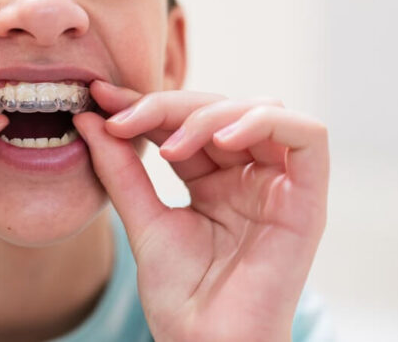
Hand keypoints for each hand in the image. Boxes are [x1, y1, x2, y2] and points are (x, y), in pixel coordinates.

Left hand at [73, 81, 328, 341]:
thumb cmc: (180, 295)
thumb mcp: (141, 219)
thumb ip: (120, 169)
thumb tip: (89, 118)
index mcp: (214, 180)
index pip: (184, 121)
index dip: (145, 104)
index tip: (100, 102)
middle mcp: (249, 177)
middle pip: (218, 108)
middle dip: (167, 105)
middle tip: (122, 119)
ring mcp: (279, 186)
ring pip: (259, 110)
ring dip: (208, 114)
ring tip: (167, 146)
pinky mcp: (307, 200)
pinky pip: (307, 137)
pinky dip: (263, 122)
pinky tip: (220, 139)